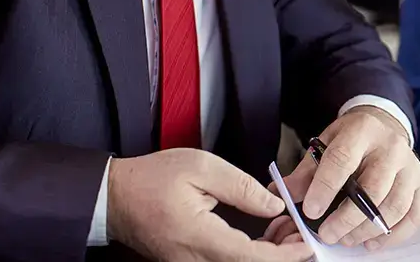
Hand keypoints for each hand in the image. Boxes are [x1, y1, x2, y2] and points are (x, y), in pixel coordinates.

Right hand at [107, 148, 310, 261]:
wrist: (113, 197)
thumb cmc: (151, 179)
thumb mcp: (201, 167)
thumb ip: (241, 187)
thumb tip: (273, 207)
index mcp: (198, 236)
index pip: (250, 257)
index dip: (283, 255)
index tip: (306, 245)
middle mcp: (193, 259)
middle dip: (281, 254)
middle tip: (300, 232)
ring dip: (266, 254)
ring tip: (285, 228)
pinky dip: (249, 253)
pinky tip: (263, 234)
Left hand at [278, 106, 419, 251]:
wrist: (383, 127)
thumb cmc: (351, 140)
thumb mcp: (325, 145)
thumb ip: (305, 172)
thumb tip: (283, 196)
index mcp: (362, 130)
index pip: (344, 159)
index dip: (326, 187)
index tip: (310, 210)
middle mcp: (392, 146)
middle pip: (374, 188)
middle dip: (348, 217)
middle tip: (327, 234)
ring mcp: (411, 166)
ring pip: (395, 205)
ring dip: (368, 230)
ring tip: (346, 239)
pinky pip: (414, 215)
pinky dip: (394, 235)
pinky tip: (371, 242)